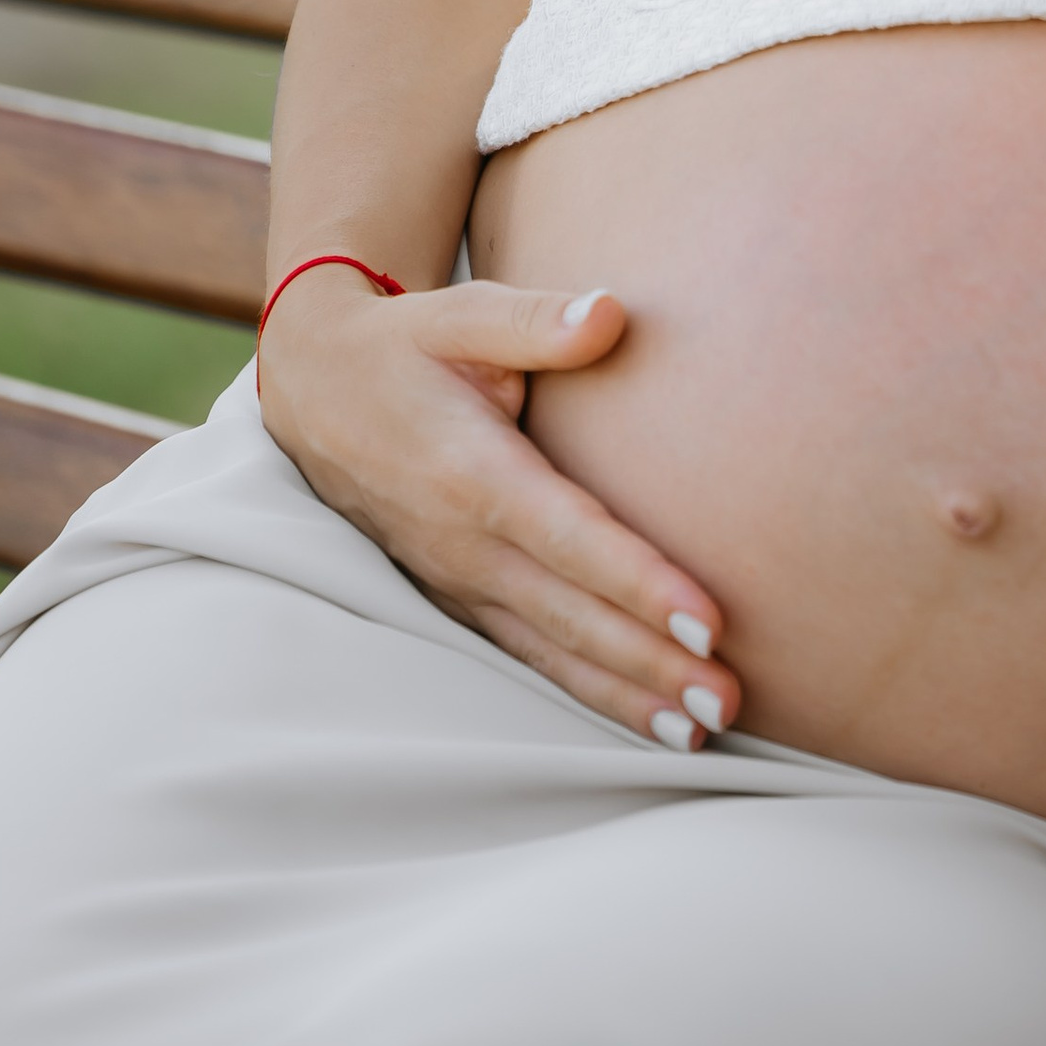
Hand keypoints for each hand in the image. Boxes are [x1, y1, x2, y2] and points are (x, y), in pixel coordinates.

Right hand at [256, 268, 740, 750]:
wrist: (316, 390)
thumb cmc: (405, 345)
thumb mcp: (462, 315)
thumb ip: (538, 320)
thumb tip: (613, 314)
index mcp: (472, 472)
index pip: (570, 538)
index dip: (639, 583)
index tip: (709, 623)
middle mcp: (463, 542)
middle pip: (570, 615)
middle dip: (650, 662)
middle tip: (729, 701)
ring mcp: (457, 580)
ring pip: (550, 651)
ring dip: (626, 694)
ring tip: (701, 732)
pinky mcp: (457, 598)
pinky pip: (527, 656)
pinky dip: (584, 692)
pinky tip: (644, 719)